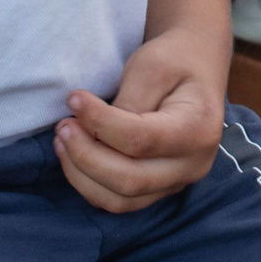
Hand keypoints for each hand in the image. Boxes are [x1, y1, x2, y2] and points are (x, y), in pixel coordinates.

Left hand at [55, 27, 225, 213]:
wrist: (196, 68)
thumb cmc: (175, 60)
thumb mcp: (152, 66)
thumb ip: (129, 101)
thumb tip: (94, 133)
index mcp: (198, 129)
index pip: (141, 139)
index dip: (100, 123)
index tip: (74, 98)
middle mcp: (194, 164)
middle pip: (130, 180)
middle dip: (86, 156)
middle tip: (63, 126)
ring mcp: (178, 182)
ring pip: (121, 199)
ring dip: (82, 174)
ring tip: (62, 140)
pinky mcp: (160, 189)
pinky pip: (119, 201)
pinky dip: (90, 183)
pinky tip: (74, 156)